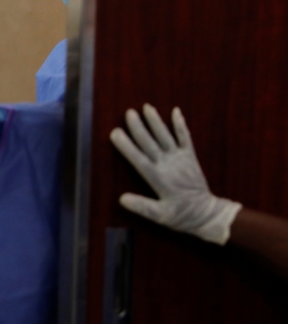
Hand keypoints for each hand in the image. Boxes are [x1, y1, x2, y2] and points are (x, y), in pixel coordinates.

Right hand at [110, 104, 241, 244]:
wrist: (207, 214)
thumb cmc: (181, 216)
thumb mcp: (160, 216)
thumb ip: (142, 207)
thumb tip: (121, 199)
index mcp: (158, 179)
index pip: (138, 159)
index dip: (126, 146)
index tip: (115, 133)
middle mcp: (168, 165)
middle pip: (150, 143)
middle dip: (139, 127)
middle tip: (129, 113)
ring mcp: (181, 159)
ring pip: (166, 136)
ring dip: (156, 121)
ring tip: (147, 107)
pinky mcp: (190, 157)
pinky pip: (185, 138)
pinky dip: (181, 125)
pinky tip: (175, 112)